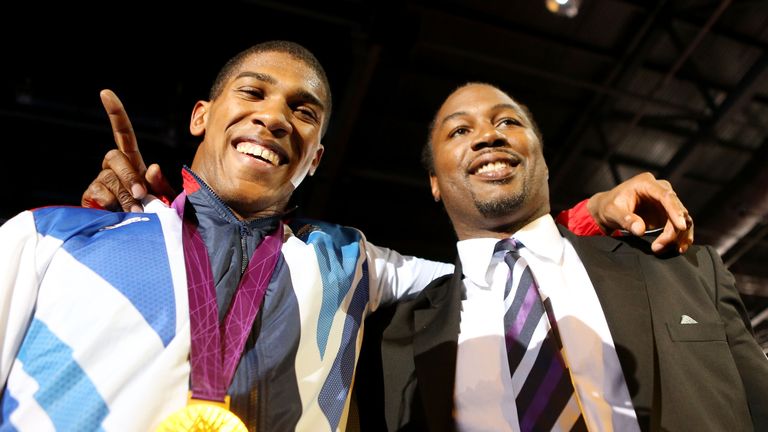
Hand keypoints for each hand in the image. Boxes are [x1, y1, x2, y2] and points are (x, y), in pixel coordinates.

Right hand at [81, 90, 174, 210]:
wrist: (140, 241)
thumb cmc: (158, 219)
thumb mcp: (168, 202)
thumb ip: (163, 185)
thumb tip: (152, 167)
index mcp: (134, 164)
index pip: (124, 135)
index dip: (116, 114)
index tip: (105, 93)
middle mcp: (115, 169)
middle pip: (115, 156)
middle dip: (129, 175)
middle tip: (141, 196)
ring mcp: (102, 183)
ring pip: (109, 177)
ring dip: (124, 195)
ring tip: (135, 212)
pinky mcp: (90, 198)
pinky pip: (98, 192)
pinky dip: (111, 203)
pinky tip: (117, 213)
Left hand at [587, 172, 693, 253]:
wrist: (608, 210)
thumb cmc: (609, 206)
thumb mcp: (612, 212)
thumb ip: (626, 220)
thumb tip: (640, 230)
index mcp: (646, 183)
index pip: (666, 195)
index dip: (675, 211)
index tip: (680, 226)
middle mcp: (660, 189)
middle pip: (677, 208)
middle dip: (673, 230)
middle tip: (659, 246)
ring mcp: (665, 202)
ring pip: (682, 218)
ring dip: (678, 235)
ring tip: (663, 248)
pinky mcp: (667, 214)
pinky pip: (679, 225)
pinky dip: (680, 236)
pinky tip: (678, 247)